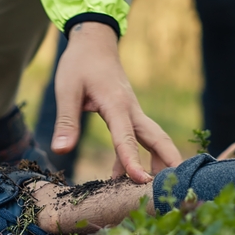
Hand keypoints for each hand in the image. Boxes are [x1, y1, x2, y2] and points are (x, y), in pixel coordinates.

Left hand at [52, 22, 182, 182]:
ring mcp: (133, 112)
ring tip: (153, 192)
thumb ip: (66, 121)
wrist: (94, 42)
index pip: (125, 137)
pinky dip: (136, 157)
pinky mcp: (129, 115)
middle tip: (175, 188)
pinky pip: (138, 139)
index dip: (132, 160)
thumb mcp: (66, 90)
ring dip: (157, 163)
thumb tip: (60, 150)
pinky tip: (123, 178)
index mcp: (116, 104)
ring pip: (153, 140)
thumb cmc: (79, 64)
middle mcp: (131, 110)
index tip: (140, 181)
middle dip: (168, 163)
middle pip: (157, 139)